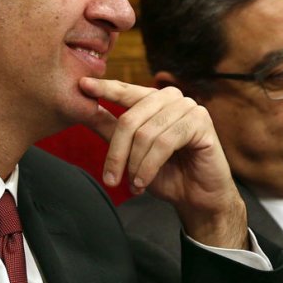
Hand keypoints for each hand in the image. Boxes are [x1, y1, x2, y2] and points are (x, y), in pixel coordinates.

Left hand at [78, 78, 247, 248]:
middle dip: (117, 153)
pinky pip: (164, 143)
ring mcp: (189, 107)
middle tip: (110, 179)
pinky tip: (144, 181)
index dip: (105, 89)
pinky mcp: (201, 122)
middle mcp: (173, 98)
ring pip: (146, 134)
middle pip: (131, 119)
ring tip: (134, 184)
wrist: (196, 197)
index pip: (126, 90)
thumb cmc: (166, 173)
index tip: (81, 85)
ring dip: (135, 165)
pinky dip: (149, 166)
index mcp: (156, 100)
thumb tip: (86, 108)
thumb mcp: (132, 152)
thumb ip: (112, 130)